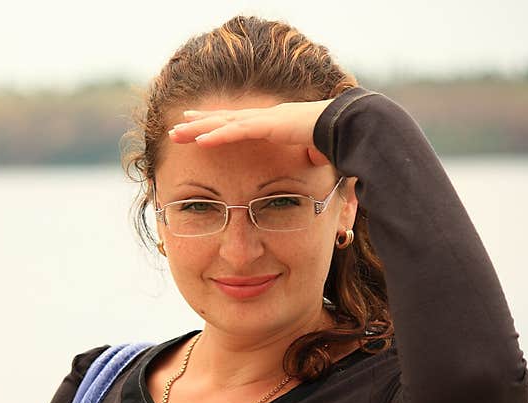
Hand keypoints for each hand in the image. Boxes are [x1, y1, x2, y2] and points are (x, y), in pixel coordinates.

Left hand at [167, 99, 333, 166]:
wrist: (352, 125)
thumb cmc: (338, 138)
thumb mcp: (319, 151)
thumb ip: (312, 155)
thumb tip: (317, 160)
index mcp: (274, 122)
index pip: (238, 122)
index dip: (216, 123)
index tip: (197, 125)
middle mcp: (266, 117)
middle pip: (224, 119)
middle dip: (198, 124)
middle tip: (176, 127)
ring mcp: (266, 119)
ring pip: (223, 124)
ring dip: (198, 130)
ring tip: (176, 134)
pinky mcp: (269, 125)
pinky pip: (237, 131)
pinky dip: (217, 135)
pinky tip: (199, 140)